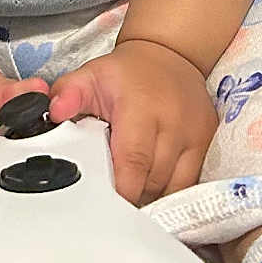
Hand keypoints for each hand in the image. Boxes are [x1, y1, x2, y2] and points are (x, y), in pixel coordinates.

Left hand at [47, 39, 216, 205]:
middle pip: (152, 182)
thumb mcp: (90, 75)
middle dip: (130, 196)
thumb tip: (53, 112)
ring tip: (130, 188)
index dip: (118, 192)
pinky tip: (151, 186)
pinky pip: (189, 183)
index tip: (101, 207)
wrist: (169, 55)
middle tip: (109, 200)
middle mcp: (174, 123)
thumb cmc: (125, 73)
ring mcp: (196, 134)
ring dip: (149, 195)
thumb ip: (68, 93)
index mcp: (141, 108)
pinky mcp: (208, 142)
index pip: (133, 164)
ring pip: (172, 188)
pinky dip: (169, 191)